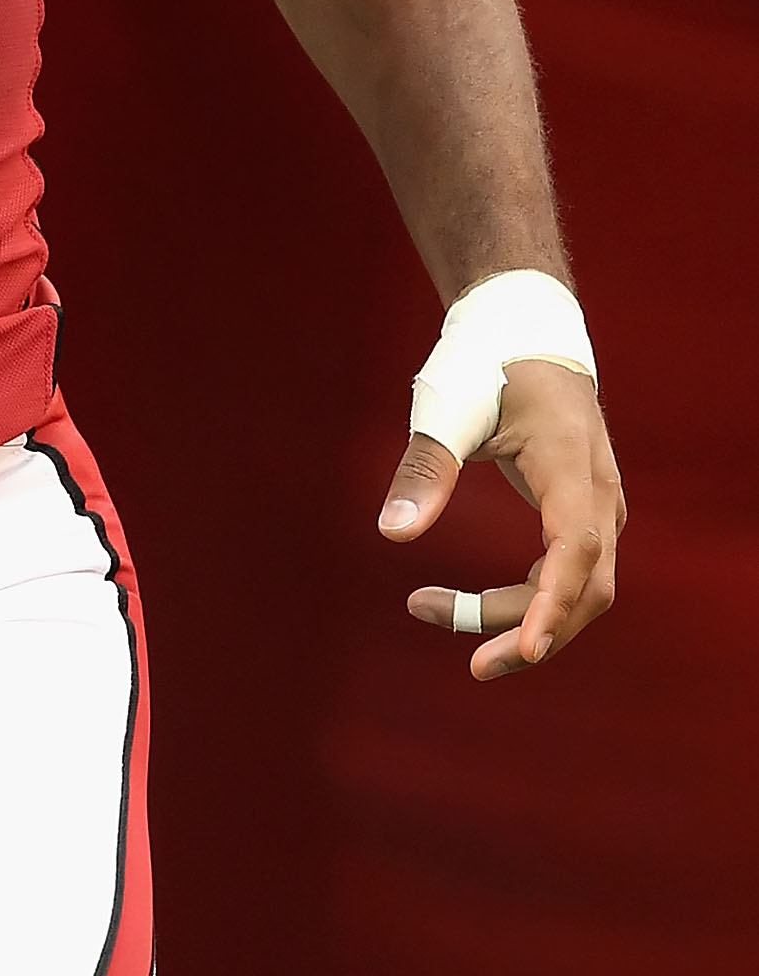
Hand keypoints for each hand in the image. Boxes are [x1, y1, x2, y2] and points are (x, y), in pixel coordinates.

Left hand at [378, 360, 624, 680]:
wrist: (523, 326)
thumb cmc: (486, 358)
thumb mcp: (448, 405)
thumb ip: (425, 468)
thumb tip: (391, 532)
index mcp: (573, 466)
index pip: (577, 553)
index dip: (552, 607)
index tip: (526, 652)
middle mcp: (599, 494)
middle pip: (584, 588)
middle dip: (532, 632)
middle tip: (471, 665)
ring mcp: (597, 505)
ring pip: (581, 588)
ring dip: (526, 619)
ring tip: (444, 617)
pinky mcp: (582, 512)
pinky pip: (569, 573)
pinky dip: (531, 599)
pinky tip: (479, 607)